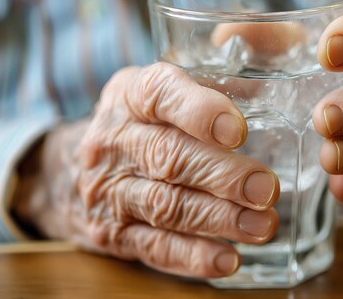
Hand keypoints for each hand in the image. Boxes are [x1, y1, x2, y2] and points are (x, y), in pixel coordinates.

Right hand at [14, 63, 279, 277]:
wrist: (68, 168)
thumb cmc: (140, 123)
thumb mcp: (159, 90)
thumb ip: (209, 84)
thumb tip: (274, 84)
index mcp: (131, 95)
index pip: (160, 94)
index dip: (199, 111)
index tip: (238, 130)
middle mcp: (114, 140)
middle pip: (169, 157)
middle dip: (223, 176)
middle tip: (267, 189)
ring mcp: (109, 189)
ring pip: (166, 206)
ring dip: (219, 219)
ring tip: (263, 226)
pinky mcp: (111, 233)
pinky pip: (154, 247)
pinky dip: (193, 256)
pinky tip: (229, 259)